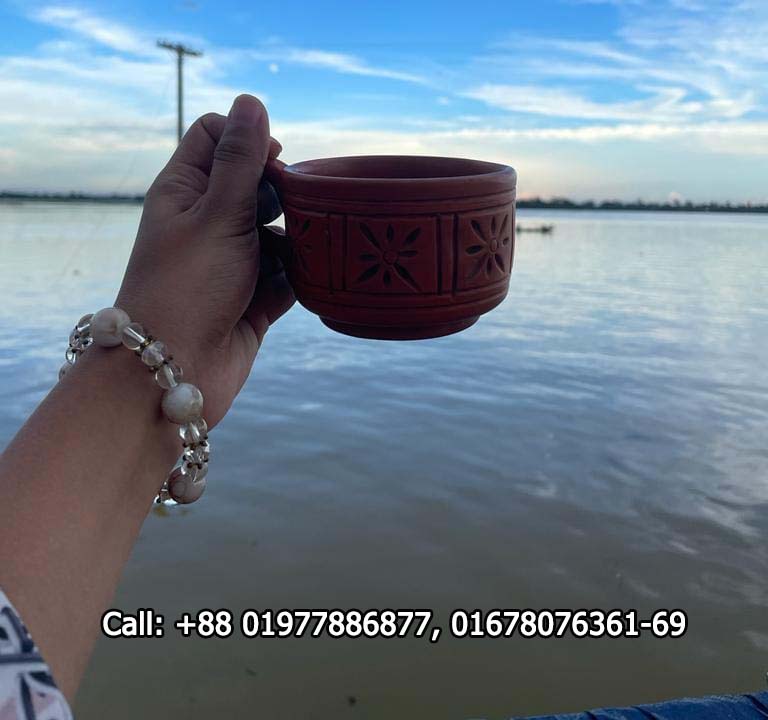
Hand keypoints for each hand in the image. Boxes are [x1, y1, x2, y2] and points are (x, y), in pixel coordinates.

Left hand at [116, 94, 293, 427]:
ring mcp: (233, 263)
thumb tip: (251, 102)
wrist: (175, 371)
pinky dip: (299, 278)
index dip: (248, 139)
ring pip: (278, 233)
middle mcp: (207, 223)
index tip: (276, 161)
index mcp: (185, 192)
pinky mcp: (254, 299)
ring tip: (302, 254)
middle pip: (255, 185)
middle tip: (292, 213)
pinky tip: (308, 283)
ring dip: (297, 240)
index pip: (215, 138)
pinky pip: (288, 276)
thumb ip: (240, 161)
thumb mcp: (218, 213)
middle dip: (281, 194)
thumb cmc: (188, 287)